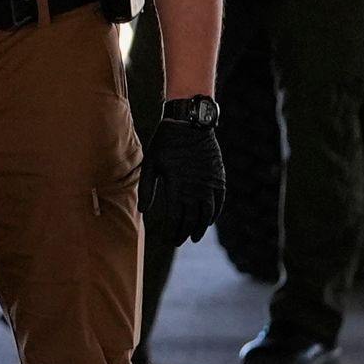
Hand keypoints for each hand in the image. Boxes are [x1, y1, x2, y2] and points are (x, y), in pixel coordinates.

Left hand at [140, 99, 225, 250]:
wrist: (189, 122)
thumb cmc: (165, 142)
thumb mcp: (151, 163)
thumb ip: (147, 189)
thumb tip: (144, 211)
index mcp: (177, 186)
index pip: (175, 218)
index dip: (172, 231)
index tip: (169, 240)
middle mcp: (195, 188)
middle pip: (191, 219)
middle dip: (184, 233)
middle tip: (179, 241)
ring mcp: (209, 183)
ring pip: (207, 213)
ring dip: (201, 228)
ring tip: (194, 237)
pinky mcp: (218, 177)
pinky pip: (219, 201)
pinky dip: (215, 214)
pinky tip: (209, 221)